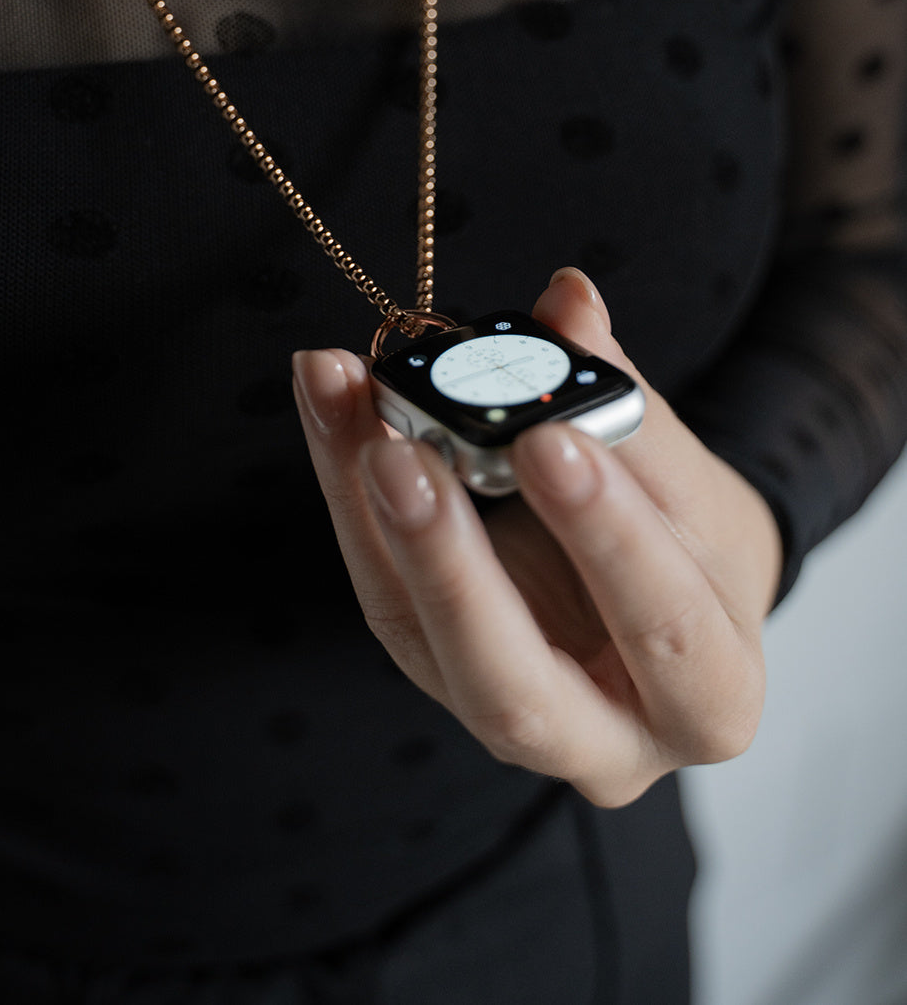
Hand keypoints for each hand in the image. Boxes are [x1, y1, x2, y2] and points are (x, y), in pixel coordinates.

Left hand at [292, 268, 782, 806]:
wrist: (669, 601)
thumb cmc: (697, 550)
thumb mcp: (693, 483)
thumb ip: (628, 400)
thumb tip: (567, 299)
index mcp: (707, 702)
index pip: (663, 626)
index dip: (606, 535)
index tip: (548, 435)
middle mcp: (598, 742)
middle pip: (513, 688)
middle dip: (451, 565)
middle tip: (401, 452)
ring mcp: (502, 719)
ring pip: (421, 640)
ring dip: (372, 517)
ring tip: (344, 404)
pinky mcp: (437, 666)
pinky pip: (382, 589)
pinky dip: (351, 494)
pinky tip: (335, 409)